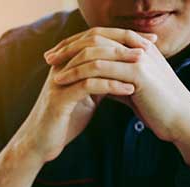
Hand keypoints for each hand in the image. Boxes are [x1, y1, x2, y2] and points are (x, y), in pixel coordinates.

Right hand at [0, 29, 149, 186]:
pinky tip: (130, 89)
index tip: (148, 42)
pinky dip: (111, 85)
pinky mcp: (59, 99)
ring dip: (121, 62)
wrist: (40, 145)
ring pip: (93, 62)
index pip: (97, 40)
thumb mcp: (85, 97)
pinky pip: (89, 85)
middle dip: (124, 44)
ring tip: (144, 65)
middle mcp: (61, 67)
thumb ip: (98, 82)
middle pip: (95, 44)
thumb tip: (120, 72)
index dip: (123, 37)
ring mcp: (59, 82)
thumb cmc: (63, 122)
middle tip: (149, 47)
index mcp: (68, 63)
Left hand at [46, 27, 189, 165]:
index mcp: (138, 47)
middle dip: (69, 46)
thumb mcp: (131, 87)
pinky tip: (63, 81)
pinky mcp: (137, 71)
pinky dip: (78, 73)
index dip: (77, 42)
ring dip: (70, 59)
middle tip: (48, 57)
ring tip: (51, 69)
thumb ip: (115, 78)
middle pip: (96, 37)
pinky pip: (100, 67)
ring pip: (95, 50)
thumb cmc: (156, 107)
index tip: (57, 53)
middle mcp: (138, 46)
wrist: (180, 119)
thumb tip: (94, 80)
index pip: (102, 36)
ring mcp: (138, 56)